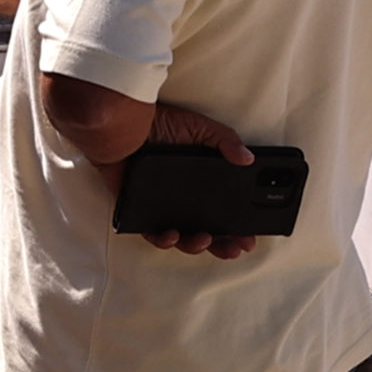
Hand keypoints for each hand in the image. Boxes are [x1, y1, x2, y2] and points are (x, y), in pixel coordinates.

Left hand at [127, 103, 257, 259]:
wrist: (121, 123)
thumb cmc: (157, 123)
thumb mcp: (197, 128)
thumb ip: (224, 141)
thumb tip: (248, 158)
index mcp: (199, 181)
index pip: (222, 210)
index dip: (236, 226)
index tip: (249, 237)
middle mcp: (182, 198)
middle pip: (207, 229)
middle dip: (224, 244)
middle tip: (235, 248)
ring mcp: (162, 207)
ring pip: (182, 237)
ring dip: (196, 245)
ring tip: (204, 239)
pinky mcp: (140, 211)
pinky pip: (152, 233)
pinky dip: (164, 239)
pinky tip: (172, 235)